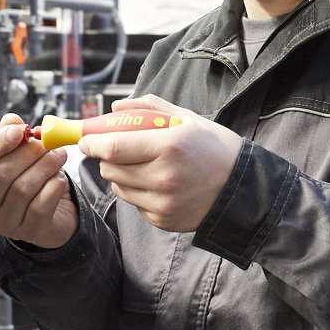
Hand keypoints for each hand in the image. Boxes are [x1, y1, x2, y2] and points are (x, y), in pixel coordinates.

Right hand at [0, 114, 78, 248]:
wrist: (52, 216)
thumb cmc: (30, 181)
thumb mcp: (20, 157)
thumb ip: (13, 136)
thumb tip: (10, 120)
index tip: (18, 131)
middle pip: (0, 174)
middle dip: (26, 154)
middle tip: (46, 143)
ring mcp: (4, 221)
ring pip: (22, 188)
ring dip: (44, 167)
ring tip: (58, 156)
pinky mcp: (28, 231)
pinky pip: (40, 205)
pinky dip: (53, 186)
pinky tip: (59, 178)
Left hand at [78, 95, 242, 232]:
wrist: (242, 189)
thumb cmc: (214, 148)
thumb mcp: (187, 118)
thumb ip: (148, 108)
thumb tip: (115, 108)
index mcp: (169, 146)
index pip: (112, 147)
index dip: (91, 143)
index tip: (86, 139)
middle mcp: (163, 177)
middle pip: (110, 169)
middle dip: (106, 158)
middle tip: (118, 150)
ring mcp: (163, 202)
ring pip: (118, 188)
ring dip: (121, 176)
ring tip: (144, 167)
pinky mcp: (163, 220)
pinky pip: (134, 204)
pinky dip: (138, 193)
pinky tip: (159, 185)